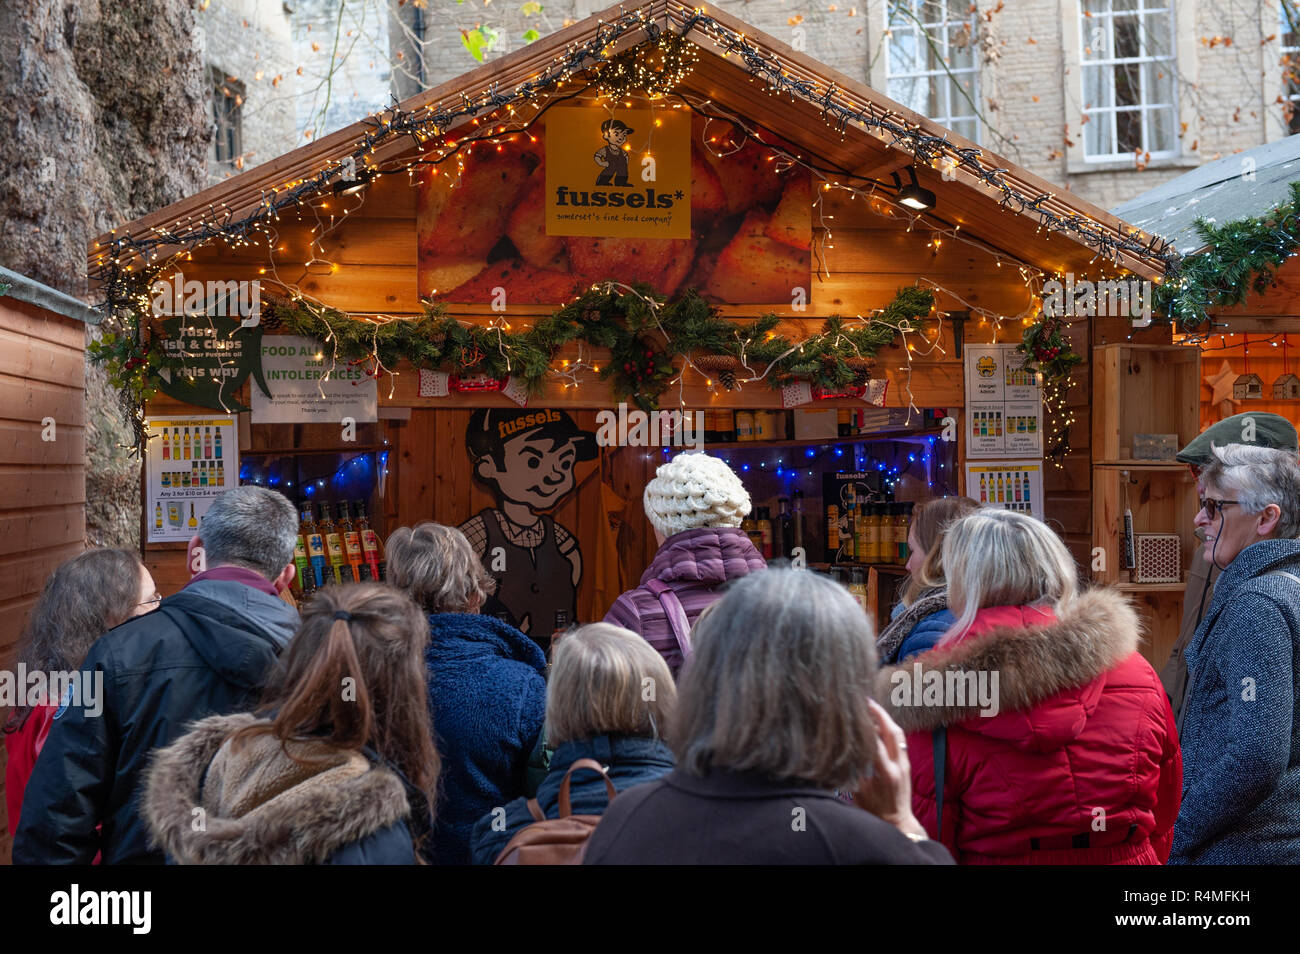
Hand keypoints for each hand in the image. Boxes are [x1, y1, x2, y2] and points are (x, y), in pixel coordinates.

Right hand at [853, 699, 927, 839]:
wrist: (898, 822)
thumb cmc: (875, 810)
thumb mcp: (860, 791)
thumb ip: (856, 769)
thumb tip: (848, 748)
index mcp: (886, 772)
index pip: (876, 742)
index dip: (866, 726)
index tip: (855, 713)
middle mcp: (898, 765)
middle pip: (893, 732)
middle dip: (881, 714)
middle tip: (867, 702)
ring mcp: (905, 764)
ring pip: (899, 735)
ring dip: (887, 720)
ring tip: (873, 709)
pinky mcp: (906, 765)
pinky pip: (900, 742)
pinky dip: (890, 730)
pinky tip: (880, 726)